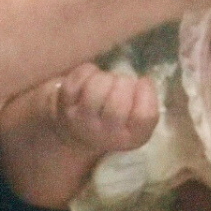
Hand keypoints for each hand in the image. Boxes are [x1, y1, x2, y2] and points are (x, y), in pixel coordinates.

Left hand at [0, 63, 158, 206]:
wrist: (75, 130)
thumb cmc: (113, 117)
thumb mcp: (134, 118)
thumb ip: (145, 102)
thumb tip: (144, 82)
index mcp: (130, 139)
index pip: (144, 116)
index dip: (146, 93)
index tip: (142, 83)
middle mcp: (106, 136)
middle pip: (119, 102)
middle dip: (124, 83)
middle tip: (120, 85)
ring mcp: (82, 122)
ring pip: (97, 88)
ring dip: (104, 77)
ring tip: (104, 83)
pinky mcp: (64, 105)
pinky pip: (80, 78)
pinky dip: (88, 71)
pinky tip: (89, 80)